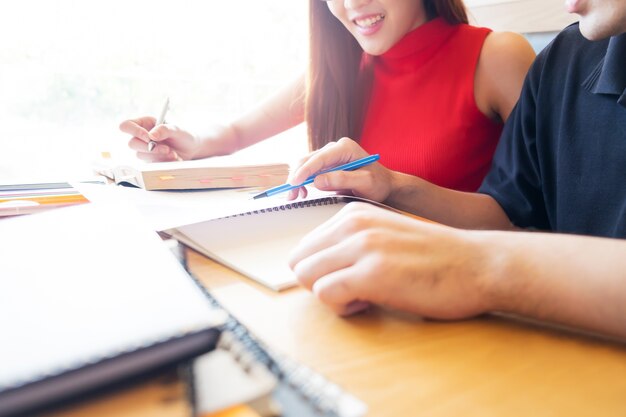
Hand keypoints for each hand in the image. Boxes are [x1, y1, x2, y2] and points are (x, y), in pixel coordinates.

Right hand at [119, 117, 201, 161]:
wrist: (191, 149)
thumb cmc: (183, 135)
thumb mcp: (176, 129)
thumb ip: (164, 129)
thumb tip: (151, 135)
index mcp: (144, 123)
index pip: (126, 125)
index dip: (134, 131)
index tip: (149, 137)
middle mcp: (141, 136)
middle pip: (131, 143)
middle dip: (149, 148)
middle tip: (167, 149)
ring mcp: (144, 149)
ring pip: (140, 155)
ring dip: (158, 155)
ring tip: (174, 153)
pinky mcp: (150, 159)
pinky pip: (150, 163)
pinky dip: (163, 161)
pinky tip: (174, 158)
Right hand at [286, 137, 394, 200]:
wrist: (384, 185)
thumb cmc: (378, 183)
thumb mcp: (364, 183)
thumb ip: (342, 180)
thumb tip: (317, 181)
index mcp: (345, 148)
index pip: (320, 158)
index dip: (305, 170)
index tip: (294, 183)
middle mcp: (335, 148)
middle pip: (308, 159)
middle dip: (297, 177)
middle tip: (290, 195)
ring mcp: (330, 156)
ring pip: (305, 165)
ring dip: (297, 180)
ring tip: (294, 196)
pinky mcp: (327, 165)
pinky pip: (309, 171)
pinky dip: (302, 181)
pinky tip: (303, 192)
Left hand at [288, 202, 493, 318]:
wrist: (478, 264)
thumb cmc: (435, 257)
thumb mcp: (385, 235)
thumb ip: (352, 244)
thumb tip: (319, 269)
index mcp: (353, 213)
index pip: (305, 247)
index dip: (322, 270)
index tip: (348, 278)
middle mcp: (353, 224)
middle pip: (299, 262)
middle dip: (318, 283)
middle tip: (350, 291)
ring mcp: (362, 246)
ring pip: (307, 277)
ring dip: (329, 296)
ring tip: (361, 297)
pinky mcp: (372, 273)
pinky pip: (326, 295)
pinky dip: (342, 307)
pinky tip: (369, 304)